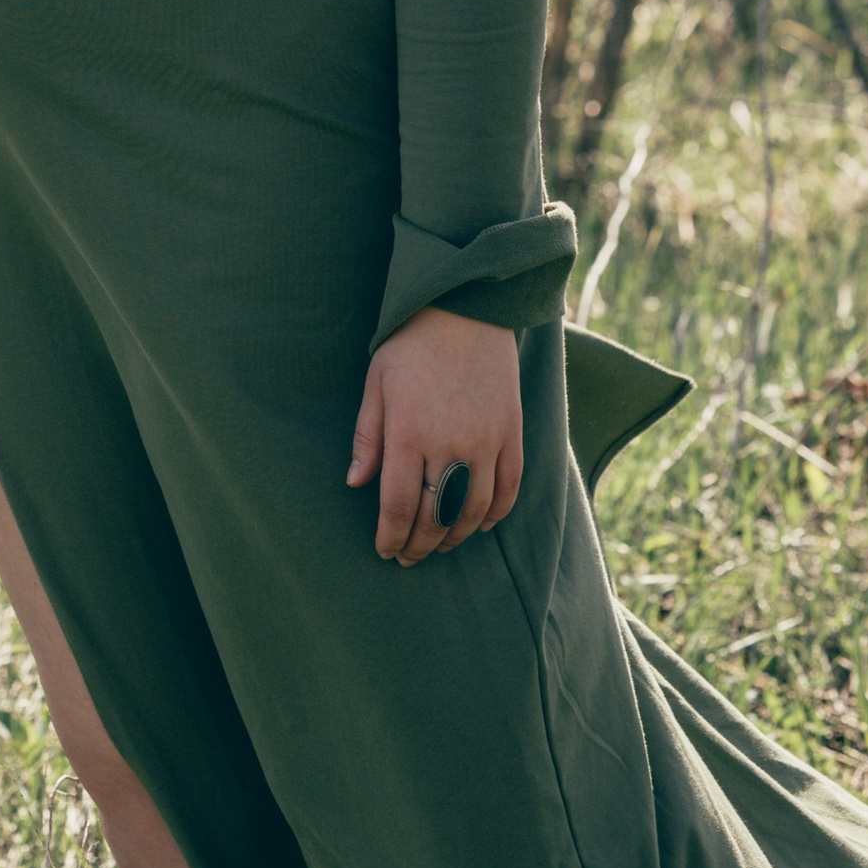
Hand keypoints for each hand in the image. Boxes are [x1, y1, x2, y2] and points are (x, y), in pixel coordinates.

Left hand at [347, 307, 521, 566]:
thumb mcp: (377, 383)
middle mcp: (449, 445)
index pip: (399, 506)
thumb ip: (367, 438)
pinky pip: (508, 490)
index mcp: (408, 433)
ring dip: (454, 536)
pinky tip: (480, 525)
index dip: (391, 537)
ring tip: (438, 544)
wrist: (466, 310)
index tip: (385, 551)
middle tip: (408, 557)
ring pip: (472, 511)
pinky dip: (495, 515)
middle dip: (419, 545)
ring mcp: (486, 443)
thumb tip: (355, 484)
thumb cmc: (411, 345)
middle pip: (435, 517)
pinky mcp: (511, 435)